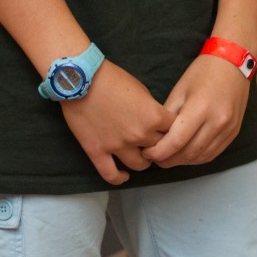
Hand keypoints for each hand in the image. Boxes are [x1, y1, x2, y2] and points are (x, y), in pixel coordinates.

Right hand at [61, 62, 174, 184]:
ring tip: (141, 156)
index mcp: (153, 116)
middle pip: (160, 149)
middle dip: (159, 145)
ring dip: (143, 161)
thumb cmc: (112, 78)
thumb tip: (155, 122)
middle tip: (154, 142)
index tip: (167, 130)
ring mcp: (118, 146)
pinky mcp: (97, 152)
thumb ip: (151, 109)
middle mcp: (139, 134)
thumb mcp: (141, 89)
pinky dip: (119, 178)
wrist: (81, 79)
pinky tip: (124, 176)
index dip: (172, 131)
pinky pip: (111, 174)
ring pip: (140, 165)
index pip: (174, 131)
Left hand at [144, 55, 250, 167]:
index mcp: (200, 108)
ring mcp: (228, 128)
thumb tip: (155, 138)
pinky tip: (186, 154)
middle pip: (188, 153)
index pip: (176, 141)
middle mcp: (217, 121)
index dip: (158, 152)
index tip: (147, 153)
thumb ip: (168, 116)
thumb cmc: (203, 72)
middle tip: (155, 159)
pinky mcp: (234, 132)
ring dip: (182, 161)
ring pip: (201, 157)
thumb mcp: (180, 90)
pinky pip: (213, 153)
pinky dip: (197, 158)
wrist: (233, 62)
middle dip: (168, 160)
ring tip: (169, 157)